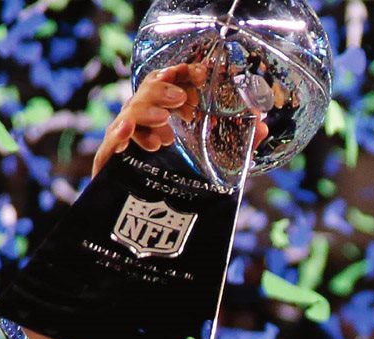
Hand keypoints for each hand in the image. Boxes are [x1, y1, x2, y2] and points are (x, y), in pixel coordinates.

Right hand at [93, 63, 268, 176]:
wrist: (150, 229)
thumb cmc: (182, 187)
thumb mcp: (217, 165)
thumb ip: (239, 146)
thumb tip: (263, 126)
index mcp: (166, 114)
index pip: (170, 83)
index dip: (183, 74)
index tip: (202, 74)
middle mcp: (144, 122)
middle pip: (148, 93)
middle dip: (163, 90)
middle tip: (180, 98)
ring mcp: (125, 139)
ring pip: (131, 113)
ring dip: (147, 112)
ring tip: (165, 121)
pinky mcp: (109, 161)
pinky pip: (110, 144)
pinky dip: (121, 135)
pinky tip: (131, 135)